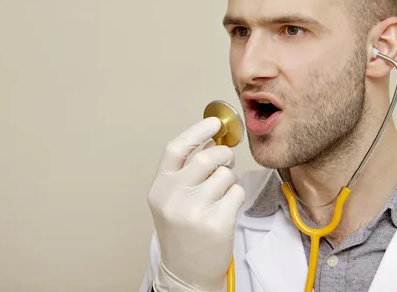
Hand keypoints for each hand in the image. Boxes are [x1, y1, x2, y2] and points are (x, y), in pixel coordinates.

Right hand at [147, 117, 244, 291]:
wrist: (186, 273)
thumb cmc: (182, 233)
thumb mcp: (172, 200)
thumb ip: (186, 172)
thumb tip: (211, 141)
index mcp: (159, 188)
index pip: (176, 149)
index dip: (197, 132)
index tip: (214, 122)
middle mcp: (173, 198)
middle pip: (207, 157)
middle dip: (223, 154)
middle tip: (226, 160)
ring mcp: (194, 211)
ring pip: (225, 174)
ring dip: (229, 179)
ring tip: (221, 195)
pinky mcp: (216, 223)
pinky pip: (237, 193)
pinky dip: (236, 197)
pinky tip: (226, 209)